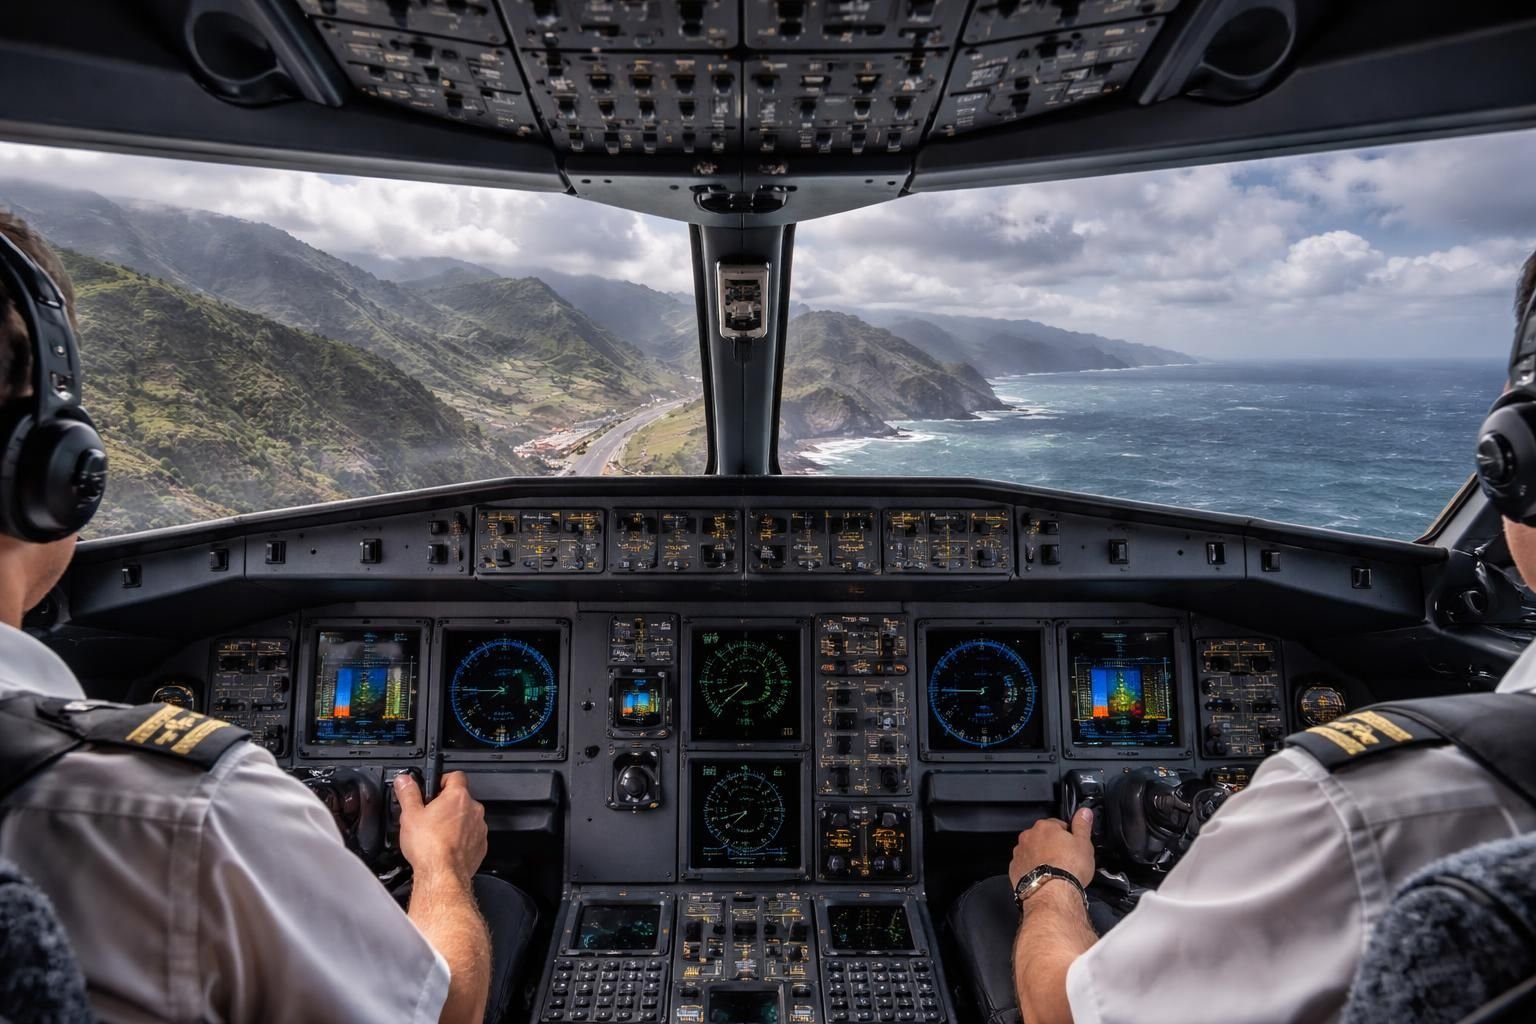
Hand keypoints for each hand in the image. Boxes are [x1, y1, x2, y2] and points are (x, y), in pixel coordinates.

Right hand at [395, 771, 486, 885]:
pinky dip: (461, 838)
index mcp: (457, 797)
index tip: (433, 787)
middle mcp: (473, 810)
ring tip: (436, 832)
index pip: (455, 776)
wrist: (442, 874)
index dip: (442, 779)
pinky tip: (445, 845)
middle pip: (461, 798)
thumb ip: (408, 793)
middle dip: (446, 804)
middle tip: (429, 814)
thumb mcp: (410, 815)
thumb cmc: (429, 847)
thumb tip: (404, 780)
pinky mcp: (480, 846)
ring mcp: (479, 828)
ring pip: (467, 818)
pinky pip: (471, 836)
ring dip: (455, 821)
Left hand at [1008, 808, 1094, 889]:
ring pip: (1033, 852)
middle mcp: (1029, 837)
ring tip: (1055, 871)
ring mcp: (1020, 853)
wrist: (1052, 894)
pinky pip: (1025, 866)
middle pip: (1043, 838)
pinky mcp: (1015, 869)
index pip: (1058, 824)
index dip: (1068, 836)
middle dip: (1053, 847)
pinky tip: (1044, 878)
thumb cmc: (1067, 869)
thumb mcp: (1084, 843)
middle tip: (1066, 860)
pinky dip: (1032, 870)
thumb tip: (1084, 813)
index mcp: (1045, 827)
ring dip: (1041, 858)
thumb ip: (1083, 825)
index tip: (1073, 846)